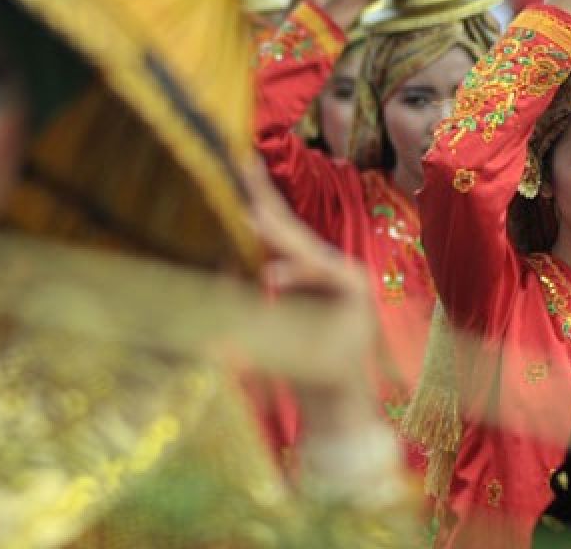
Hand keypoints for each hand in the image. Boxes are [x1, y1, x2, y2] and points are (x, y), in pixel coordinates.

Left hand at [241, 161, 378, 434]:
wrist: (333, 406)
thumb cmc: (298, 367)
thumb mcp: (260, 325)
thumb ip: (244, 293)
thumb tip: (214, 262)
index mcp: (301, 269)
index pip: (274, 227)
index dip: (255, 195)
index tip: (235, 163)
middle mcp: (324, 266)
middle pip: (288, 227)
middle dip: (263, 197)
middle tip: (241, 164)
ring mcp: (343, 278)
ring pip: (302, 249)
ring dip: (273, 234)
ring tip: (246, 216)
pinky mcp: (356, 295)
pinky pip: (322, 278)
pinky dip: (296, 276)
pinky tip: (270, 276)